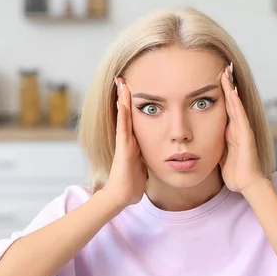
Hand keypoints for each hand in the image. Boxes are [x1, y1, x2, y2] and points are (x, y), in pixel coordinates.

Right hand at [101, 77, 147, 207]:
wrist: (121, 197)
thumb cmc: (131, 186)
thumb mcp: (143, 168)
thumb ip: (146, 160)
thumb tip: (155, 158)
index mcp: (133, 143)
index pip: (133, 119)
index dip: (132, 104)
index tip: (133, 89)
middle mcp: (127, 140)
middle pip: (126, 113)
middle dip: (125, 96)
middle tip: (123, 78)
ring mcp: (124, 144)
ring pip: (124, 117)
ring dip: (122, 100)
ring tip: (122, 83)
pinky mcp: (124, 149)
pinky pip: (123, 129)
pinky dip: (123, 115)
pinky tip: (123, 103)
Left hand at [219, 64, 264, 192]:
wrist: (247, 184)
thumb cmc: (235, 172)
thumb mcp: (219, 154)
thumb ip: (214, 145)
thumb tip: (201, 141)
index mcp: (230, 131)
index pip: (225, 107)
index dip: (221, 92)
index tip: (214, 77)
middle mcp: (238, 127)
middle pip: (231, 100)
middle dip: (227, 83)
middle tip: (224, 65)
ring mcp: (243, 130)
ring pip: (236, 104)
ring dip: (232, 87)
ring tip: (227, 71)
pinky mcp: (246, 135)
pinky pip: (240, 116)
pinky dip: (236, 103)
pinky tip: (232, 91)